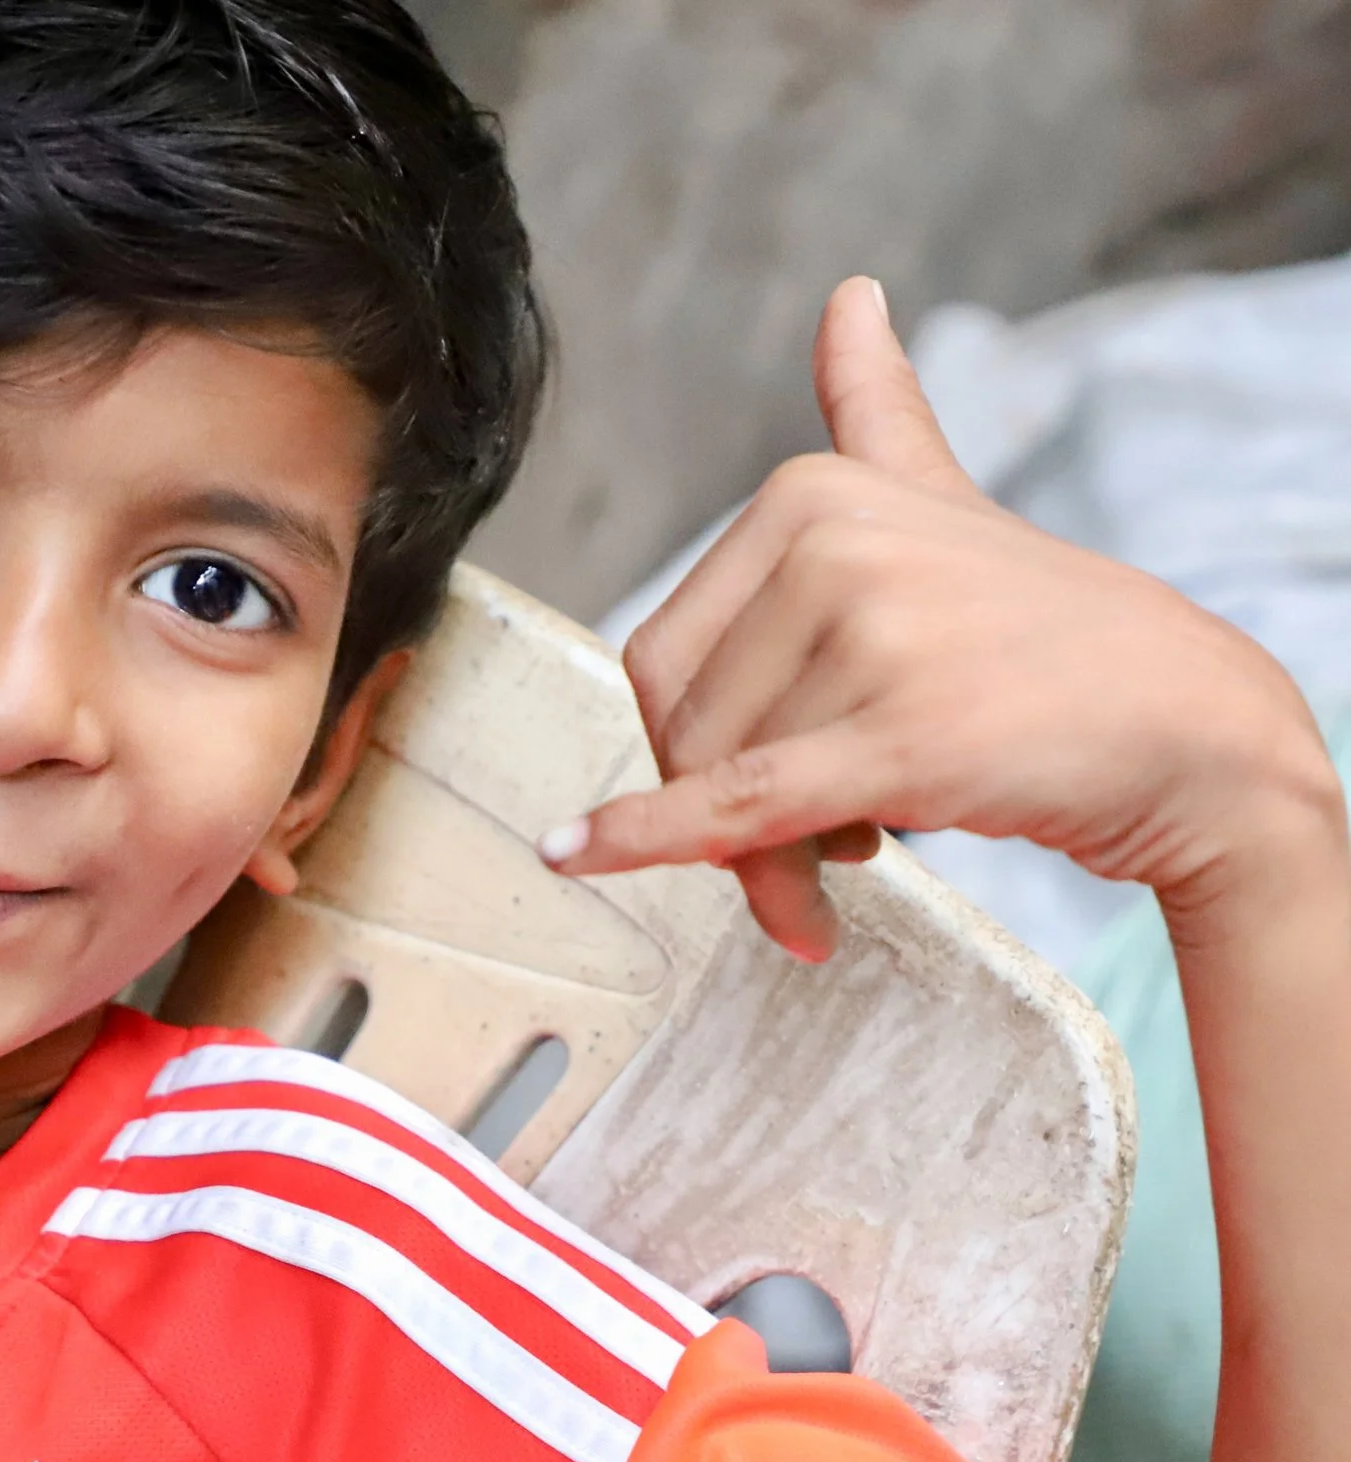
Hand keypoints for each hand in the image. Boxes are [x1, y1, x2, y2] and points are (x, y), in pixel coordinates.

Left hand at [540, 276, 1338, 959]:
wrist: (1191, 728)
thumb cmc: (1044, 634)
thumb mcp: (941, 499)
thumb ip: (875, 412)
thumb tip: (849, 295)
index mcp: (808, 493)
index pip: (666, 655)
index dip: (688, 742)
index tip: (752, 782)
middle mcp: (830, 543)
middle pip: (682, 720)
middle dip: (717, 804)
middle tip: (815, 839)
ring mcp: (870, 631)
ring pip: (726, 780)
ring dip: (769, 858)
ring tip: (861, 848)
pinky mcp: (903, 732)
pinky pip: (741, 802)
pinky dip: (650, 838)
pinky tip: (579, 856)